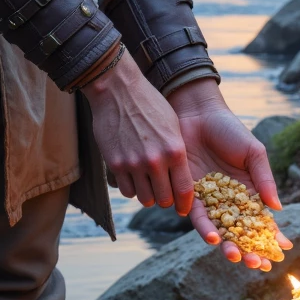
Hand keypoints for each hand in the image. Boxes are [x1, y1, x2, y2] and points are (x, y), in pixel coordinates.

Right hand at [82, 49, 194, 214]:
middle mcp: (155, 160)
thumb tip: (180, 174)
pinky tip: (133, 178)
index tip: (183, 209)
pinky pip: (126, 190)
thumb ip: (176, 152)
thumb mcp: (172, 125)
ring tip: (147, 185)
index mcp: (174, 150)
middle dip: (165, 199)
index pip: (184, 190)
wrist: (117, 90)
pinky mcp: (115, 164)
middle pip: (164, 199)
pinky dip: (132, 188)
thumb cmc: (148, 104)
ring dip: (148, 195)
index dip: (185, 204)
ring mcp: (133, 164)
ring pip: (144, 199)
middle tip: (163, 193)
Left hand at [169, 77, 292, 269]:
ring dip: (228, 245)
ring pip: (220, 230)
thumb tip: (277, 208)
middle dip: (250, 249)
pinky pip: (198, 215)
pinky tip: (213, 237)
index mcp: (249, 191)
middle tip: (258, 265)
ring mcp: (210, 200)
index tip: (281, 252)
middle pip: (241, 232)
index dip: (272, 237)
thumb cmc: (230, 130)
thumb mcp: (253, 153)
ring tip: (235, 256)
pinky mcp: (189, 194)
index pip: (262, 220)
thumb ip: (264, 180)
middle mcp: (229, 201)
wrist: (197, 115)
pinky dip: (205, 227)